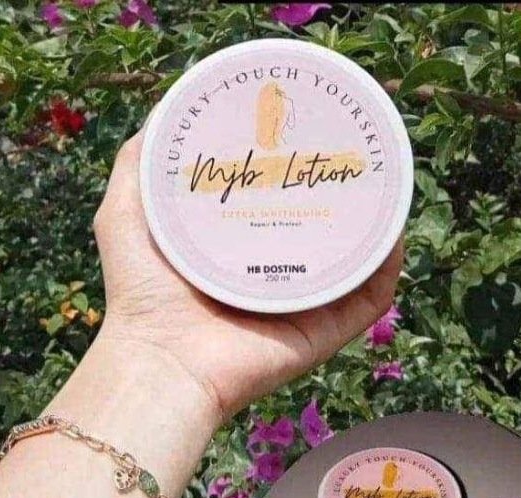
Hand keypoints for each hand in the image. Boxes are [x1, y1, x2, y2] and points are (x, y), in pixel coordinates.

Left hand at [93, 125, 403, 423]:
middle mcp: (273, 277)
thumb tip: (167, 110)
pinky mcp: (324, 334)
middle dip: (341, 196)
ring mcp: (303, 308)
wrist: (163, 364)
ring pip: (352, 262)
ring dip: (375, 226)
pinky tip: (394, 234)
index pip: (275, 207)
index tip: (307, 135)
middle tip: (354, 156)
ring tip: (386, 185)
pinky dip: (386, 270)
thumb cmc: (142, 294)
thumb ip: (141, 165)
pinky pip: (367, 300)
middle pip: (319, 231)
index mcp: (236, 252)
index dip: (292, 174)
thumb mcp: (127, 213)